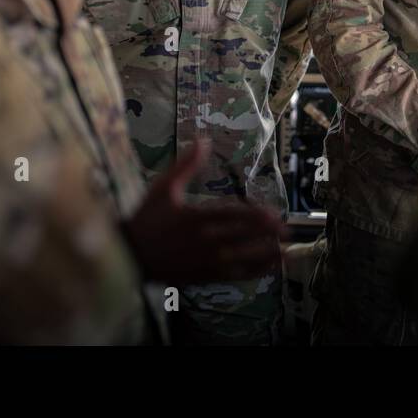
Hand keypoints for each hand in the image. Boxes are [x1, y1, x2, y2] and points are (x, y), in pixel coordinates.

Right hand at [121, 138, 285, 284]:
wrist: (129, 255)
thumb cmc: (146, 219)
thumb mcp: (163, 187)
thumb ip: (186, 164)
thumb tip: (203, 140)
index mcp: (196, 217)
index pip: (233, 216)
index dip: (256, 217)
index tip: (274, 216)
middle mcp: (204, 241)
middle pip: (243, 237)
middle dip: (267, 235)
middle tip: (287, 231)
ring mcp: (205, 261)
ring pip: (243, 259)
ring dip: (265, 255)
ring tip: (285, 251)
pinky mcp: (204, 277)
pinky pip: (234, 276)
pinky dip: (254, 272)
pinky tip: (268, 268)